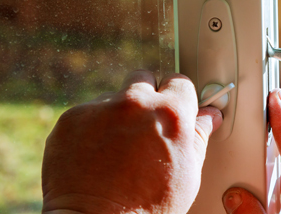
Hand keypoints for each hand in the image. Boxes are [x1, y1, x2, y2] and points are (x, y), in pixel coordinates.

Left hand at [42, 70, 222, 213]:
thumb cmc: (148, 209)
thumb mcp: (188, 174)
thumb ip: (198, 136)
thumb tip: (209, 116)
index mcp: (170, 113)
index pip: (179, 82)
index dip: (178, 97)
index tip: (174, 106)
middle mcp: (135, 103)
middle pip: (144, 79)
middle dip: (147, 96)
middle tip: (145, 125)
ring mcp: (100, 108)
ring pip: (114, 97)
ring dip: (118, 113)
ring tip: (118, 148)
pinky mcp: (71, 119)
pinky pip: (88, 113)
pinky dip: (92, 127)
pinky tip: (96, 154)